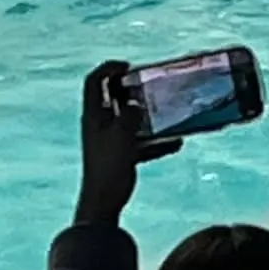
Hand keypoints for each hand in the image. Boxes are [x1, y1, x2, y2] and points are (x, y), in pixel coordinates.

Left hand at [74, 61, 181, 226]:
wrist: (104, 203)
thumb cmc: (109, 167)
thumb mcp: (122, 135)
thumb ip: (129, 114)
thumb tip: (134, 104)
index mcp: (93, 116)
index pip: (94, 81)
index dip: (108, 68)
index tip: (128, 66)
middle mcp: (98, 125)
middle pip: (111, 98)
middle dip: (130, 89)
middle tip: (149, 85)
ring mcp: (108, 141)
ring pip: (127, 119)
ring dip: (145, 114)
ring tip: (164, 111)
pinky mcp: (119, 157)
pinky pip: (138, 141)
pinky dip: (154, 140)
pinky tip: (175, 143)